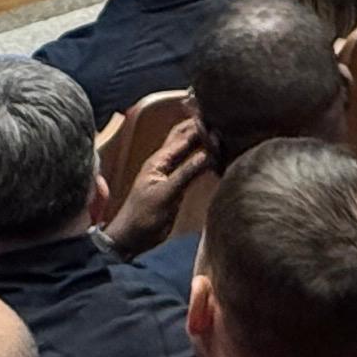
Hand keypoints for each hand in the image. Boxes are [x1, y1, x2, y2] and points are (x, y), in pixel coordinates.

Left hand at [101, 122, 210, 255]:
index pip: (182, 136)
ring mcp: (171, 174)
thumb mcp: (165, 193)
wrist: (132, 238)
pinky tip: (217, 159)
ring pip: (190, 152)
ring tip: (224, 135)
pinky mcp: (177, 186)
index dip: (199, 127)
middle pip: (185, 138)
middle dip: (200, 128)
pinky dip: (205, 161)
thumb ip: (186, 173)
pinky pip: (193, 167)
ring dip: (204, 143)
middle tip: (223, 120)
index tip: (219, 119)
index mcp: (159, 159)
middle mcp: (165, 162)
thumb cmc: (142, 216)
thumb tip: (208, 154)